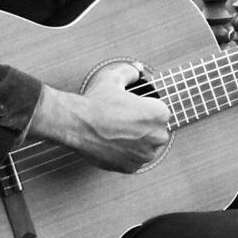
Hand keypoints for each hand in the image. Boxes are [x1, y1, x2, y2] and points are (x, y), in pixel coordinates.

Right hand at [30, 63, 170, 173]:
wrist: (77, 125)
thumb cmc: (96, 102)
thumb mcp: (114, 78)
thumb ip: (130, 72)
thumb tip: (137, 69)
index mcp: (159, 114)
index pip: (160, 112)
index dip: (145, 109)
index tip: (133, 109)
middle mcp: (157, 136)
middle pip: (155, 131)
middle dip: (143, 127)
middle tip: (123, 121)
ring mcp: (144, 155)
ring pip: (145, 148)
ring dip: (136, 142)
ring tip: (116, 132)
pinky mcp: (131, 168)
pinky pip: (133, 160)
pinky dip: (125, 154)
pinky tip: (112, 144)